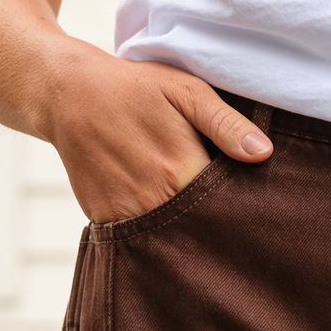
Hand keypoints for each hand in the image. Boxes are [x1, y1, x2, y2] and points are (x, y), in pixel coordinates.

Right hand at [40, 41, 271, 223]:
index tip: (253, 209)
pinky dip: (155, 238)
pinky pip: (139, 242)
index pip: (228, 207)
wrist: (67, 94)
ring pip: (171, 241)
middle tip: (231, 221)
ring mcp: (129, 215)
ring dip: (187, 237)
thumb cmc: (134, 88)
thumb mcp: (186, 91)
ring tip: (195, 219)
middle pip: (202, 229)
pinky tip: (164, 221)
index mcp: (183, 169)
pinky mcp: (106, 221)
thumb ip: (226, 124)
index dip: (242, 208)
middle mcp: (156, 199)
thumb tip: (263, 154)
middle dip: (217, 227)